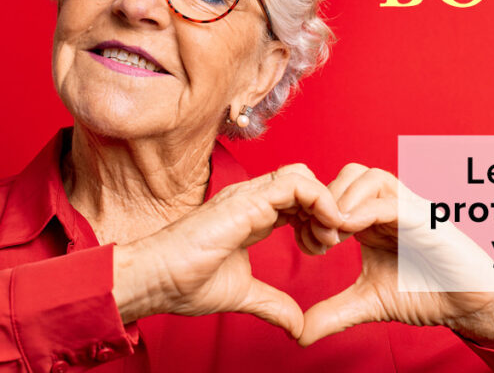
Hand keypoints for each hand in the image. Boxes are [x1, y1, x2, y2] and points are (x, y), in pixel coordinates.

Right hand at [112, 164, 344, 337]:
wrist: (152, 281)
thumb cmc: (183, 284)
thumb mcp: (243, 295)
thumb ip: (273, 304)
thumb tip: (297, 326)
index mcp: (253, 215)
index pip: (297, 200)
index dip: (317, 219)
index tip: (322, 248)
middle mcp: (253, 199)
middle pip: (305, 183)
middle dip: (326, 209)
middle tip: (330, 242)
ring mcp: (249, 196)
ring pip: (304, 177)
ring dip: (326, 204)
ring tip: (328, 237)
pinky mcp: (247, 200)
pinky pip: (297, 184)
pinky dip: (320, 201)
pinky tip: (325, 228)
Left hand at [298, 164, 493, 349]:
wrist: (470, 305)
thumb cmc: (428, 295)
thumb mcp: (369, 303)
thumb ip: (335, 312)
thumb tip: (299, 334)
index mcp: (375, 220)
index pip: (338, 191)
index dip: (315, 210)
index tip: (305, 243)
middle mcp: (392, 208)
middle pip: (352, 173)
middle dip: (327, 198)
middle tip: (318, 235)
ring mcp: (411, 210)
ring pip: (371, 177)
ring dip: (344, 199)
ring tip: (333, 233)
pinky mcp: (427, 220)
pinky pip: (392, 202)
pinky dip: (365, 211)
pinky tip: (350, 232)